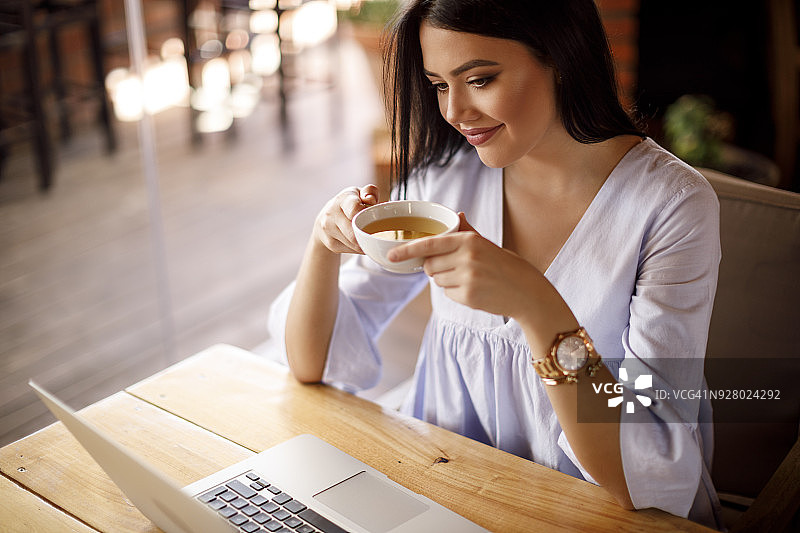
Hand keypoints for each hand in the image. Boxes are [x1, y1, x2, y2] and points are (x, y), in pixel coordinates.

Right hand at [313, 185, 378, 253]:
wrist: (325, 219)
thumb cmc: (349, 205)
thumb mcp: (360, 194)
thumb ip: (369, 191)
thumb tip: (370, 200)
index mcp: (343, 199)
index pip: (354, 208)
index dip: (365, 215)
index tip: (373, 217)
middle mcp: (332, 214)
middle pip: (354, 233)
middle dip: (368, 235)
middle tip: (378, 234)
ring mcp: (329, 230)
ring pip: (354, 244)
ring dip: (366, 243)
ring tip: (371, 237)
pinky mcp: (330, 244)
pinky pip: (351, 250)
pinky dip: (360, 248)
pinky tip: (361, 242)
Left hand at [387, 213, 542, 317]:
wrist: (527, 292)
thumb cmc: (506, 266)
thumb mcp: (488, 244)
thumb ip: (467, 231)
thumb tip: (456, 214)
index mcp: (468, 240)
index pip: (429, 244)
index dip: (407, 251)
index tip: (391, 257)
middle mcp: (466, 257)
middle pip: (429, 265)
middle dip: (435, 268)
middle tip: (456, 268)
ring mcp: (467, 277)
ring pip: (437, 280)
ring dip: (446, 280)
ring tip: (469, 279)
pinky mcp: (468, 296)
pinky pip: (447, 294)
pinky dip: (455, 293)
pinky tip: (474, 290)